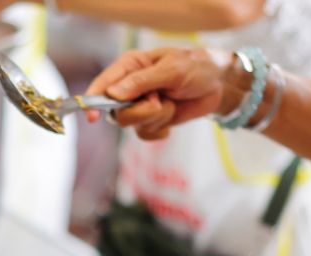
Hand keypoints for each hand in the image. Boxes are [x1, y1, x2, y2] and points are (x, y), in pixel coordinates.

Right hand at [85, 47, 230, 139]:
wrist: (218, 85)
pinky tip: (172, 115)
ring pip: (131, 124)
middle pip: (116, 112)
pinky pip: (145, 134)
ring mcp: (138, 106)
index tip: (93, 116)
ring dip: (156, 117)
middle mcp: (129, 87)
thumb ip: (140, 81)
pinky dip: (161, 128)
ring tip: (171, 103)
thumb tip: (112, 94)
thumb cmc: (196, 67)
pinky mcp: (150, 121)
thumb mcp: (170, 70)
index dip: (93, 101)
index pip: (102, 85)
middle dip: (140, 111)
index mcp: (129, 67)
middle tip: (159, 100)